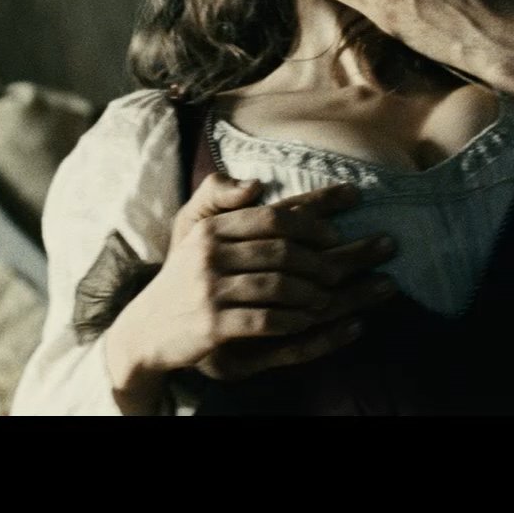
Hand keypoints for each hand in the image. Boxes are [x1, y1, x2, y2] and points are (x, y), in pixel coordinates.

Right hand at [106, 174, 398, 407]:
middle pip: (285, 250)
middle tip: (368, 255)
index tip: (355, 202)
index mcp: (212, 228)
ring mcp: (210, 290)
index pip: (275, 214)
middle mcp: (210, 254)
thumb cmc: (181, 278)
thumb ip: (218, 200)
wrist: (145, 329)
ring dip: (315, 292)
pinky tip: (310, 320)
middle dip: (330, 255)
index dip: (318, 212)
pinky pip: (266, 320)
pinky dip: (294, 320)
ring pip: (280, 285)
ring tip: (335, 295)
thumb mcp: (191, 231)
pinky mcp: (212, 325)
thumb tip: (255, 183)